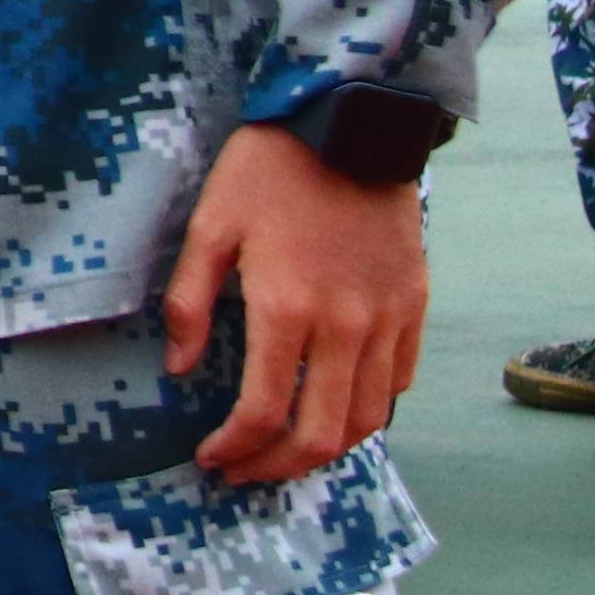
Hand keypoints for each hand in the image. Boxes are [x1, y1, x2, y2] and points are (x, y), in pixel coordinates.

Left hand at [164, 118, 428, 486]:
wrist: (352, 123)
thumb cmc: (270, 170)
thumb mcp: (210, 225)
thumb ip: (189, 303)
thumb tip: (179, 368)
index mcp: (288, 308)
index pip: (265, 412)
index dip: (234, 448)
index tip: (211, 457)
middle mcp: (347, 325)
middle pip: (322, 435)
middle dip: (277, 467)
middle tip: (243, 470)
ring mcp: (388, 319)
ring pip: (368, 418)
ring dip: (325, 449)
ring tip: (285, 451)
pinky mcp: (415, 305)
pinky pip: (399, 381)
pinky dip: (368, 410)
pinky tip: (333, 407)